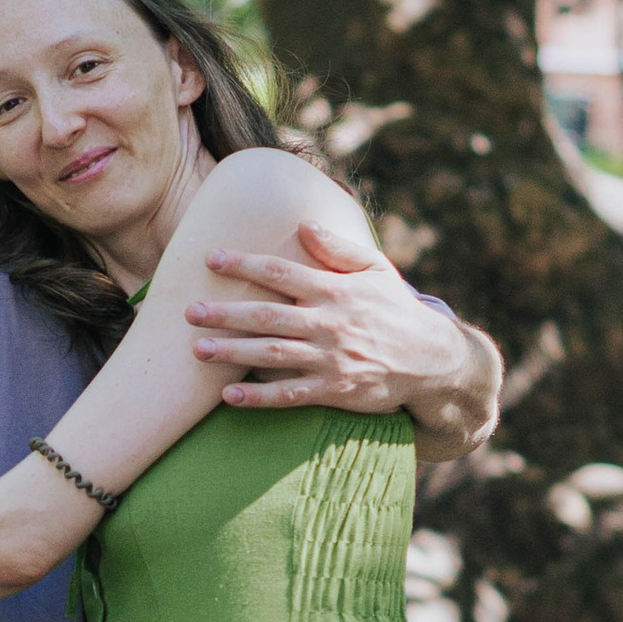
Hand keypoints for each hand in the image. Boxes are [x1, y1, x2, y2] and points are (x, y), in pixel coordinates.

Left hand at [187, 213, 459, 416]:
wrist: (433, 359)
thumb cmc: (396, 309)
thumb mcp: (376, 270)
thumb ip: (338, 248)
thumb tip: (302, 225)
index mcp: (336, 290)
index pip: (282, 273)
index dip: (244, 264)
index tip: (211, 258)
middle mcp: (330, 323)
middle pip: (268, 316)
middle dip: (226, 313)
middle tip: (189, 312)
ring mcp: (331, 359)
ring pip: (273, 355)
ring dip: (233, 353)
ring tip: (198, 350)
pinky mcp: (335, 391)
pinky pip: (290, 395)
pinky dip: (259, 396)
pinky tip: (228, 396)